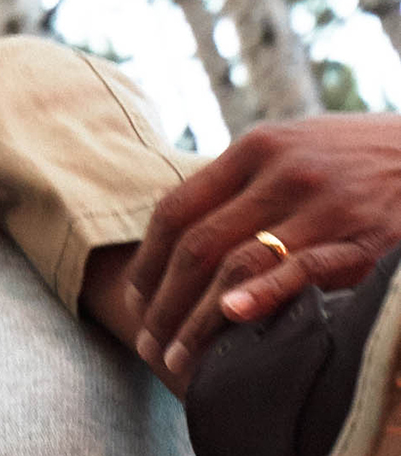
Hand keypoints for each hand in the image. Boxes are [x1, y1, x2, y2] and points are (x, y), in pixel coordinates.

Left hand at [124, 114, 400, 386]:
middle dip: (163, 299)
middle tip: (147, 341)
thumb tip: (179, 223)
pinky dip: (263, 293)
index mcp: (255, 149)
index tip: (136, 297)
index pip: (177, 209)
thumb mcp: (292, 146)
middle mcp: (282, 173)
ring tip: (178, 354)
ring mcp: (324, 205)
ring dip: (199, 315)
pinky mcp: (364, 238)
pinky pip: (304, 268)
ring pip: (239, 262)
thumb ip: (239, 179)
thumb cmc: (355, 155)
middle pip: (198, 243)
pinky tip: (232, 317)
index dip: (148, 259)